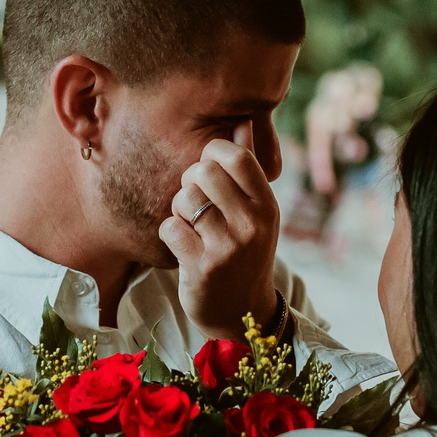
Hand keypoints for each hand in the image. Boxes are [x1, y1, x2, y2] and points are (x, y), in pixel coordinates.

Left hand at [161, 121, 280, 341]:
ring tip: (192, 226)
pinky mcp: (201, 268)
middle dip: (189, 181)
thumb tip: (242, 122)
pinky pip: (169, 227)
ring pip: (183, 199)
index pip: (237, 156)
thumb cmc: (245, 253)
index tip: (208, 169)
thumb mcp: (257, 213)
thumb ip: (248, 169)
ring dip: (179, 210)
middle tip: (195, 200)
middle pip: (203, 172)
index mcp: (267, 205)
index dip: (212, 153)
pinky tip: (183, 246)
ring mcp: (228, 247)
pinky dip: (170, 233)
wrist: (242, 313)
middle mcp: (252, 224)